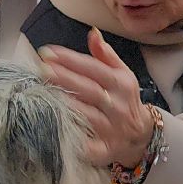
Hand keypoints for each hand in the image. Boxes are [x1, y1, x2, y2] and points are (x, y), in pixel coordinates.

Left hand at [39, 29, 154, 168]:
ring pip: (86, 114)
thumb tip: (92, 33)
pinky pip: (85, 142)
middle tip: (41, 68)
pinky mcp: (104, 150)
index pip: (94, 68)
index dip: (71, 60)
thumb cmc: (124, 101)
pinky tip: (52, 125)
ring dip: (65, 103)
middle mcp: (118, 106)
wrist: (141, 137)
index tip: (48, 52)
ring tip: (43, 91)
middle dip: (64, 78)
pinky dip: (70, 135)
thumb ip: (105, 54)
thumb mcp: (122, 74)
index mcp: (121, 84)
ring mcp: (111, 129)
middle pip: (88, 90)